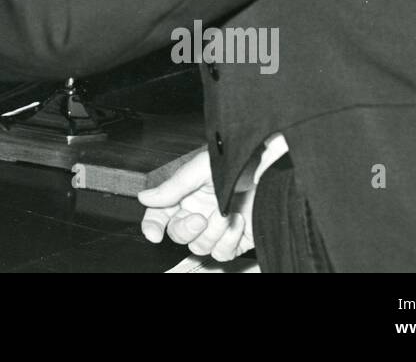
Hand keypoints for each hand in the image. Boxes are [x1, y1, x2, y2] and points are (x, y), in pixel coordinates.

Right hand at [138, 148, 254, 261]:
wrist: (270, 171)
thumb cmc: (236, 162)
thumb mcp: (200, 169)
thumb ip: (173, 187)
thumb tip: (144, 198)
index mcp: (184, 194)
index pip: (159, 214)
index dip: (152, 225)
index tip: (154, 234)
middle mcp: (197, 212)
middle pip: (177, 234)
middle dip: (187, 229)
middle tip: (200, 217)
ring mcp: (216, 228)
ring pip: (199, 247)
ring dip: (213, 232)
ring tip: (227, 213)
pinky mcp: (235, 240)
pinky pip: (222, 253)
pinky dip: (229, 241)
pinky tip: (237, 222)